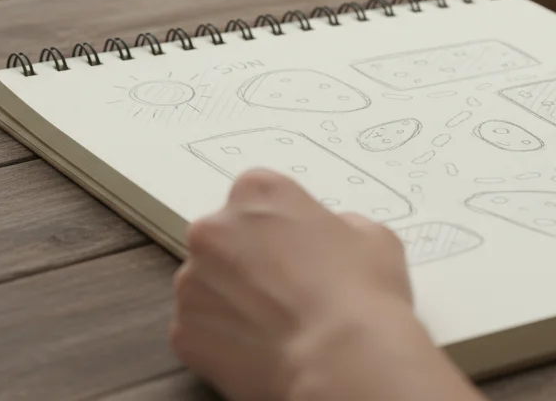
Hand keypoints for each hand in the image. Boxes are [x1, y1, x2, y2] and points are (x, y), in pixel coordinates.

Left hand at [170, 169, 479, 400]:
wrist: (341, 361)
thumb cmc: (360, 296)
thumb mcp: (371, 236)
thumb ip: (337, 225)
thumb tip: (330, 237)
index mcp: (259, 194)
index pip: (257, 198)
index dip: (279, 226)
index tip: (295, 247)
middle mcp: (216, 230)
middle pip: (224, 238)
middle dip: (248, 259)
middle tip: (286, 286)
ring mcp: (193, 282)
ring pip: (208, 284)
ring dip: (232, 299)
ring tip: (276, 322)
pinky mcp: (184, 331)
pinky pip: (200, 329)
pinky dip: (223, 338)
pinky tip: (261, 346)